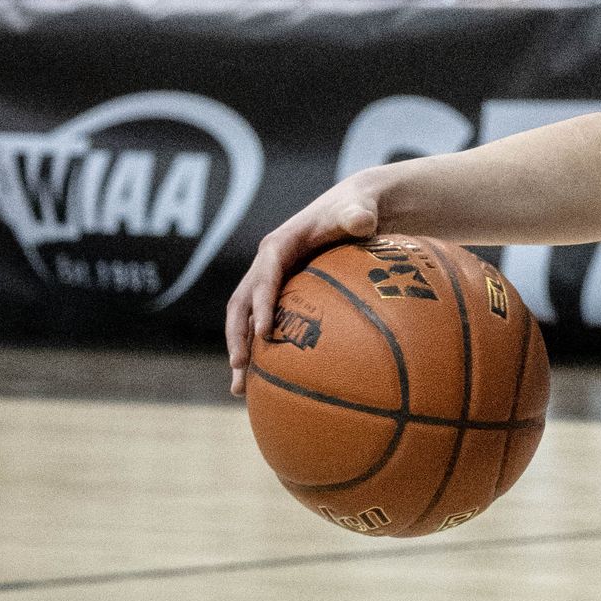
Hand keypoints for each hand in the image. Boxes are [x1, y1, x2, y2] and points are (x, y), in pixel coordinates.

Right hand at [225, 176, 383, 395]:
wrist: (355, 210)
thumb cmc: (358, 210)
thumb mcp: (359, 209)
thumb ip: (358, 214)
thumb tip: (363, 222)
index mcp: (279, 245)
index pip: (265, 275)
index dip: (261, 301)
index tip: (263, 333)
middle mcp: (267, 266)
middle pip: (241, 304)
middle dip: (237, 337)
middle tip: (240, 369)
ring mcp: (271, 283)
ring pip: (247, 321)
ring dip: (242, 353)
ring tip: (242, 391)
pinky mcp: (281, 296)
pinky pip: (267, 327)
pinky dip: (264, 353)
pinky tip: (273, 384)